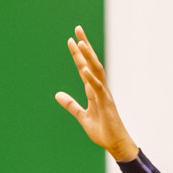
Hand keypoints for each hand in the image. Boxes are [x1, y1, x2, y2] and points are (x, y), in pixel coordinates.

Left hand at [54, 25, 138, 161]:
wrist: (114, 143)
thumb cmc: (102, 130)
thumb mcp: (82, 116)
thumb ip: (71, 105)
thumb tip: (57, 95)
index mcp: (93, 90)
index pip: (84, 67)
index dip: (78, 54)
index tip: (71, 40)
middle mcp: (99, 88)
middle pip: (91, 62)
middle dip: (85, 46)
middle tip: (78, 29)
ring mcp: (104, 94)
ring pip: (96, 71)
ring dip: (88, 57)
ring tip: (80, 43)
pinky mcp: (106, 103)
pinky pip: (98, 88)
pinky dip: (91, 78)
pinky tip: (83, 68)